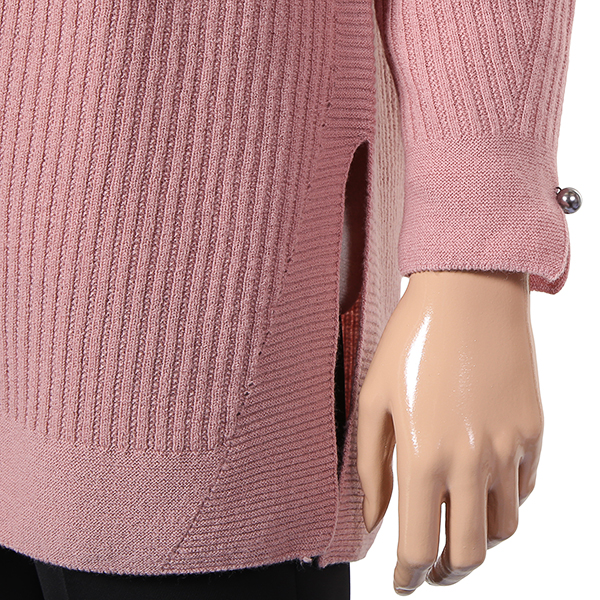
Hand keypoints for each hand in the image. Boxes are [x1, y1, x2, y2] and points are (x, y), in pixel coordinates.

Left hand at [356, 270, 542, 593]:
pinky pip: (525, 487)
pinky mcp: (533, 430)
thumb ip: (370, 466)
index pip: (419, 546)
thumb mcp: (374, 398)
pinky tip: (482, 484)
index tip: (402, 581)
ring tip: (454, 523)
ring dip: (476, 539)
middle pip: (468, 553)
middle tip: (430, 566)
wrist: (468, 293)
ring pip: (502, 527)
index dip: (408, 575)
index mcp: (423, 456)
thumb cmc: (412, 340)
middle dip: (445, 571)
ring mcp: (509, 448)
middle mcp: (471, 462)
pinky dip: (503, 500)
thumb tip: (371, 517)